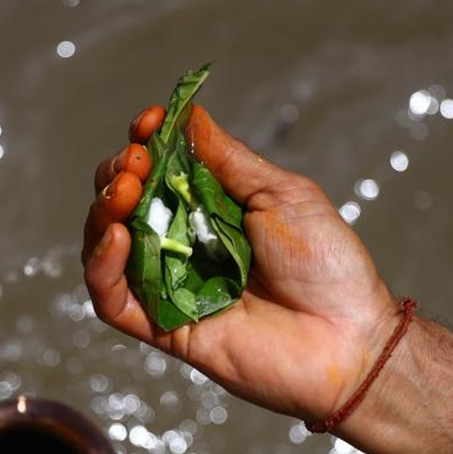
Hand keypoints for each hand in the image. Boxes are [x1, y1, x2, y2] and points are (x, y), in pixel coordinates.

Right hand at [83, 105, 397, 421]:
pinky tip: (117, 237)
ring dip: (103, 213)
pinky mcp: (164, 329)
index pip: (159, 172)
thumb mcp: (281, 194)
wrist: (349, 339)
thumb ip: (228, 160)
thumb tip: (186, 114)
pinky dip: (103, 268)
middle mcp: (184, 246)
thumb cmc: (327, 266)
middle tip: (136, 163)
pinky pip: (114, 302)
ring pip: (109, 248)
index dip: (147, 143)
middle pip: (124, 205)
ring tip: (125, 192)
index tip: (148, 122)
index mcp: (212, 211)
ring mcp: (171, 288)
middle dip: (119, 174)